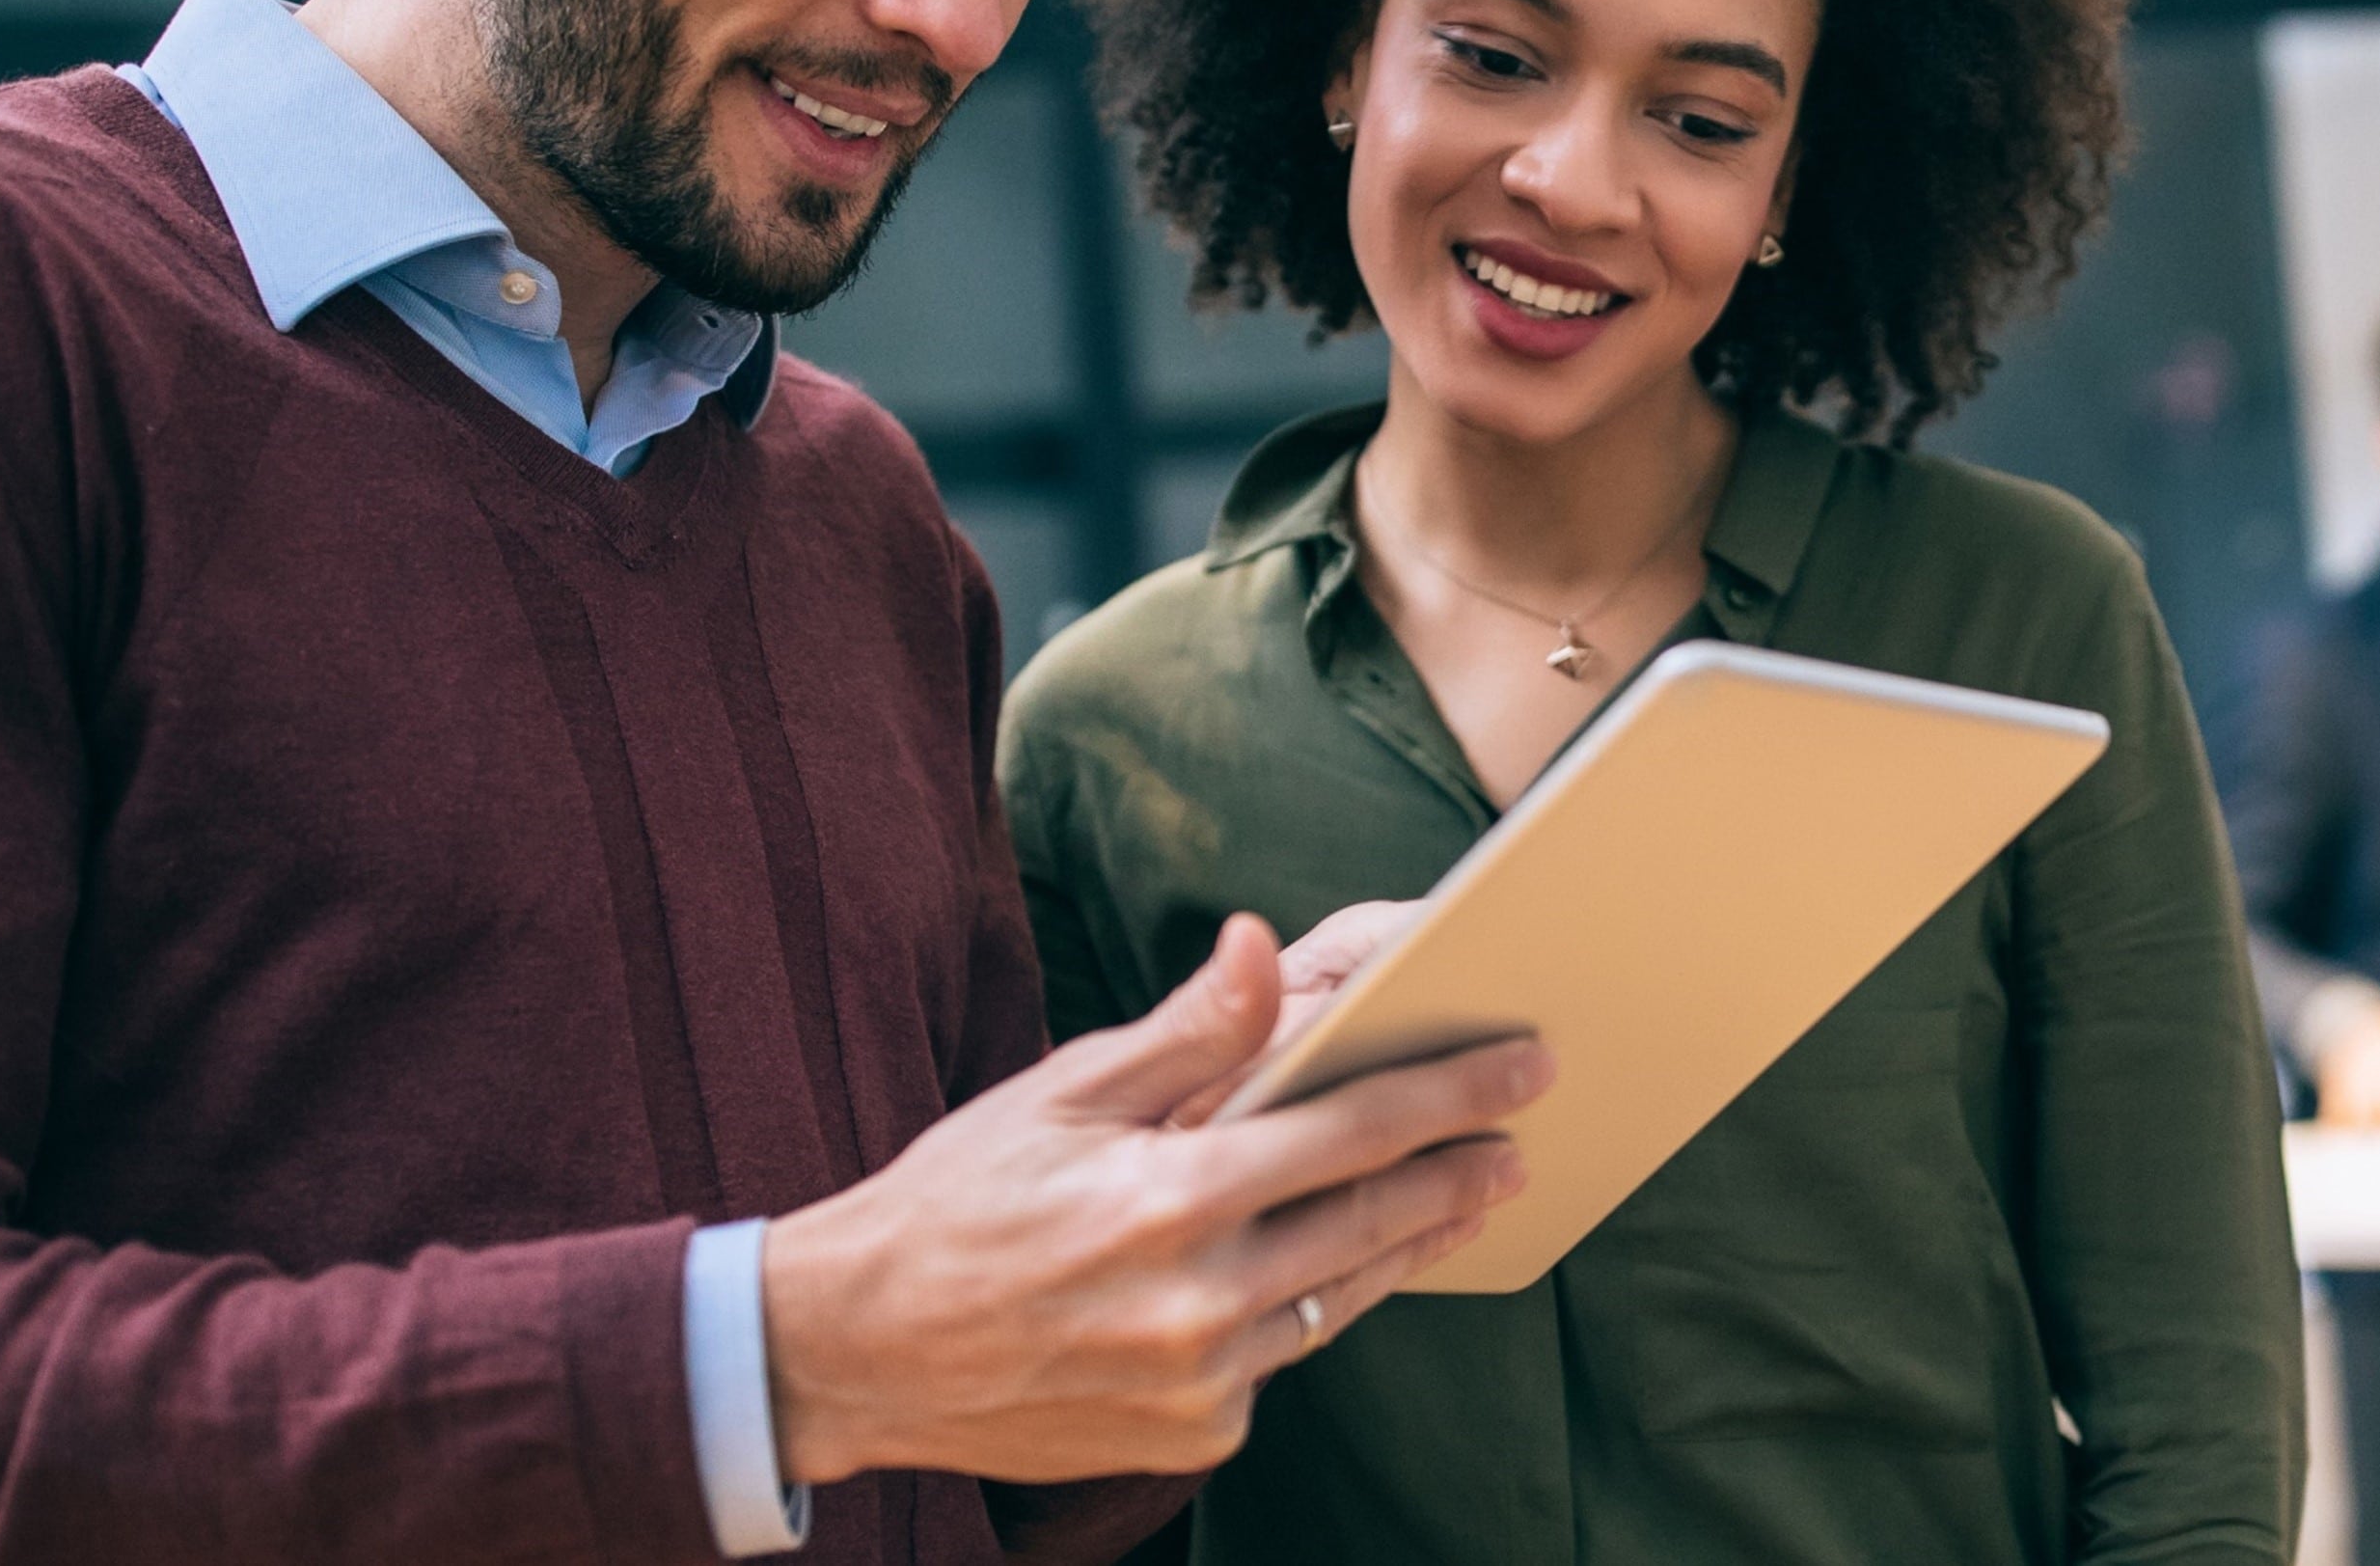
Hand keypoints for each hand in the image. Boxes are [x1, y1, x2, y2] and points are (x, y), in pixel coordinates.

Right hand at [761, 913, 1543, 1485]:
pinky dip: (1303, 1310)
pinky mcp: (1190, 1436)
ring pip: (1338, 1301)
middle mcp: (1196, 1301)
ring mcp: (1198, 1381)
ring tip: (1461, 1202)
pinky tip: (1325, 1271)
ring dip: (1406, 1246)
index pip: (1350, 1131)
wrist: (857, 1348)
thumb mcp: (1059, 1093)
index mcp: (1170, 1198)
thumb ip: (1184, 1032)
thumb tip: (1263, 945)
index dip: (1449, 1094)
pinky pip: (1277, 1361)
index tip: (1522, 1064)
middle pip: (1371, 1225)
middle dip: (1458, 1175)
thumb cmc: (955, 1199)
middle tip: (1520, 1137)